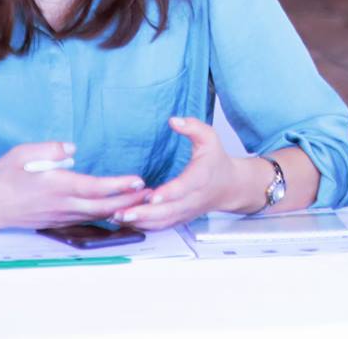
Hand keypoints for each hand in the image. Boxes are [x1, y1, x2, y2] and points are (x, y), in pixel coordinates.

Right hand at [0, 141, 148, 231]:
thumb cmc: (2, 177)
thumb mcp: (23, 153)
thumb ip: (50, 149)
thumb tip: (72, 149)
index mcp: (57, 186)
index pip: (95, 187)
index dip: (119, 185)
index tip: (138, 180)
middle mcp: (62, 204)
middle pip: (102, 206)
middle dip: (129, 201)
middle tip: (151, 194)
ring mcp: (59, 215)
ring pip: (96, 215)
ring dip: (119, 209)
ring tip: (139, 201)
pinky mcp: (55, 221)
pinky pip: (85, 219)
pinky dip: (102, 215)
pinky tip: (113, 211)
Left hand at [112, 117, 270, 231]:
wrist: (229, 186)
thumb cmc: (216, 161)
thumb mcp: (210, 138)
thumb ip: (193, 127)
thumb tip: (174, 120)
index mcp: (201, 177)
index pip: (185, 187)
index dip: (169, 193)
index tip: (152, 196)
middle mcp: (193, 198)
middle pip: (169, 210)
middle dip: (145, 213)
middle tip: (123, 213)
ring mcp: (186, 211)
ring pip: (163, 221)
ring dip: (140, 222)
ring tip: (118, 217)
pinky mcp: (179, 218)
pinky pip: (161, 226)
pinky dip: (143, 226)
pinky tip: (126, 221)